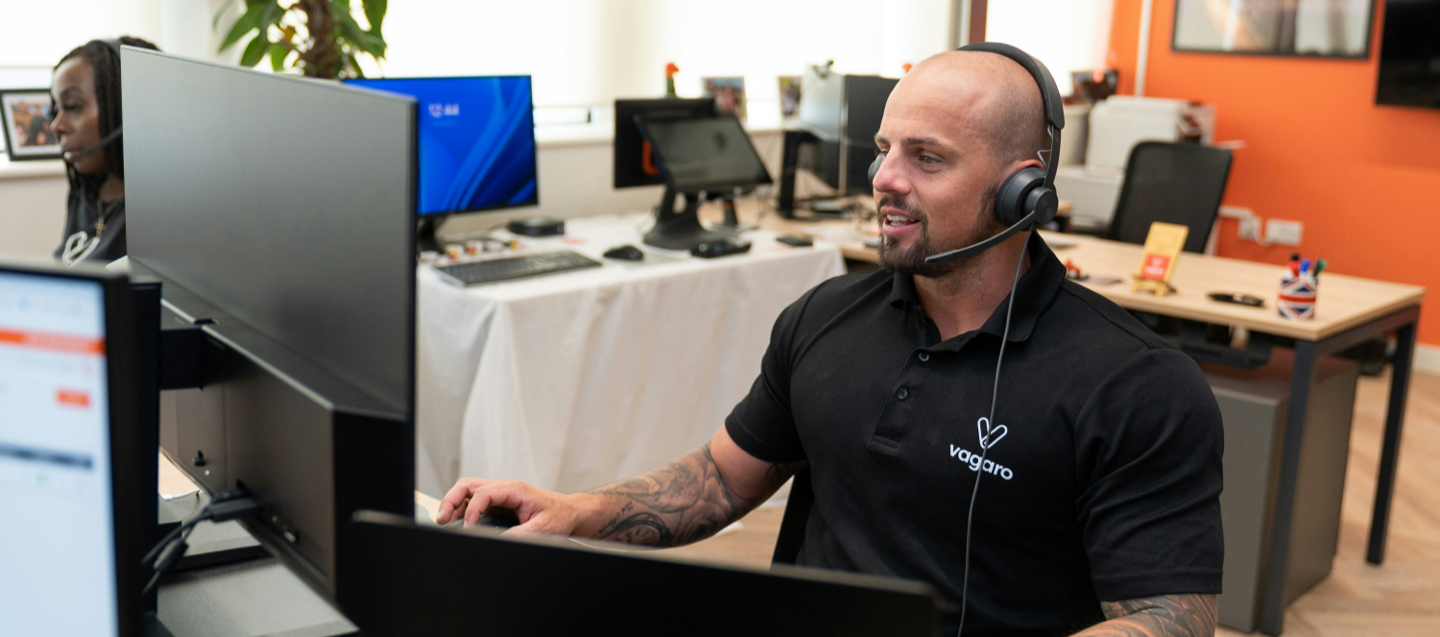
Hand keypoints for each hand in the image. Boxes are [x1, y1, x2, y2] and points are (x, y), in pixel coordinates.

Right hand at [436, 478, 588, 536]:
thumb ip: (517, 536)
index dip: (471, 511)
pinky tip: (457, 522)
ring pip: (468, 492)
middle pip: (468, 486)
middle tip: (441, 519)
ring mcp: (500, 495)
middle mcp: (504, 489)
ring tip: (443, 521)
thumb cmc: (559, 517)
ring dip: (454, 504)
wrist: (571, 514)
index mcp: (514, 490)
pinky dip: (462, 510)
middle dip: (451, 500)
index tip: (468, 528)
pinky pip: (474, 502)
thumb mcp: (541, 530)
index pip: (483, 493)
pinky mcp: (499, 504)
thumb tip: (494, 542)